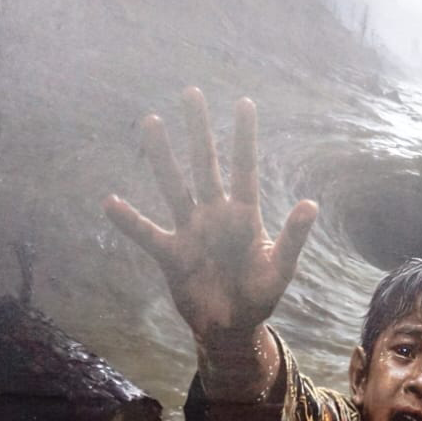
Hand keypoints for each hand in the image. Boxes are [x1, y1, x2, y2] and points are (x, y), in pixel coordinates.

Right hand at [103, 88, 317, 349]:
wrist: (231, 328)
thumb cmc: (259, 296)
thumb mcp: (280, 269)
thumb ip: (293, 238)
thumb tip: (312, 204)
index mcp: (245, 216)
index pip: (245, 169)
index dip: (244, 138)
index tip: (244, 103)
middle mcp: (215, 215)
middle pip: (205, 165)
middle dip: (199, 130)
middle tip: (191, 92)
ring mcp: (190, 231)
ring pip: (174, 186)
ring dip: (162, 155)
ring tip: (150, 121)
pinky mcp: (171, 254)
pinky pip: (147, 233)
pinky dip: (129, 220)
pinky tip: (109, 202)